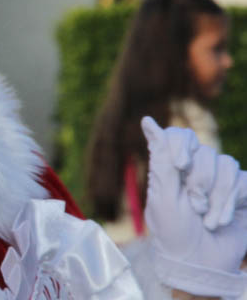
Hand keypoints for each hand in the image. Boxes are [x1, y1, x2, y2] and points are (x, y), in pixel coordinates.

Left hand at [142, 116, 246, 297]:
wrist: (200, 265)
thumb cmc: (173, 233)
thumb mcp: (163, 196)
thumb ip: (161, 159)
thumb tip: (147, 120)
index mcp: (172, 167)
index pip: (180, 136)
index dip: (182, 145)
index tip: (181, 166)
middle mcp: (197, 168)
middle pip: (204, 152)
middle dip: (199, 181)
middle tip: (194, 206)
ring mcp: (221, 180)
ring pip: (226, 164)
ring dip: (215, 196)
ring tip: (207, 219)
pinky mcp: (241, 192)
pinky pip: (242, 180)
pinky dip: (230, 202)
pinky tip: (220, 220)